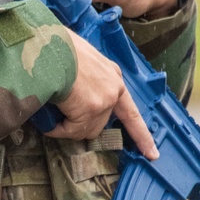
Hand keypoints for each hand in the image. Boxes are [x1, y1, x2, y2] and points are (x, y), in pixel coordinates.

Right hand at [48, 33, 157, 156]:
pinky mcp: (91, 109)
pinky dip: (57, 128)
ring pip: (85, 130)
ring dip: (66, 126)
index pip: (130, 111)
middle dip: (79, 125)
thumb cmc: (56, 48)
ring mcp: (104, 100)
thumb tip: (72, 98)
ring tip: (50, 112)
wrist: (47, 45)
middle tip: (60, 119)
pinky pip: (71, 131)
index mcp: (111, 75)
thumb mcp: (78, 60)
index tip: (152, 153)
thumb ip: (83, 80)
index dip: (141, 133)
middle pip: (100, 124)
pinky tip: (48, 117)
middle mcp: (113, 88)